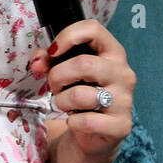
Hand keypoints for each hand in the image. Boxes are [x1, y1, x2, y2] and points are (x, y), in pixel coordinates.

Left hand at [28, 19, 135, 158]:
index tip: (53, 51)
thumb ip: (48, 61)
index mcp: (112, 52)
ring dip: (62, 101)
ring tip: (65, 104)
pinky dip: (72, 122)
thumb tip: (37, 62)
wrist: (95, 133)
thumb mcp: (65, 71)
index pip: (93, 29)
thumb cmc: (82, 93)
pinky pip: (85, 121)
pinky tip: (75, 121)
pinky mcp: (121, 125)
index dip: (68, 36)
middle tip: (55, 86)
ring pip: (80, 94)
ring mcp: (125, 100)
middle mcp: (123, 73)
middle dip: (58, 76)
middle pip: (83, 64)